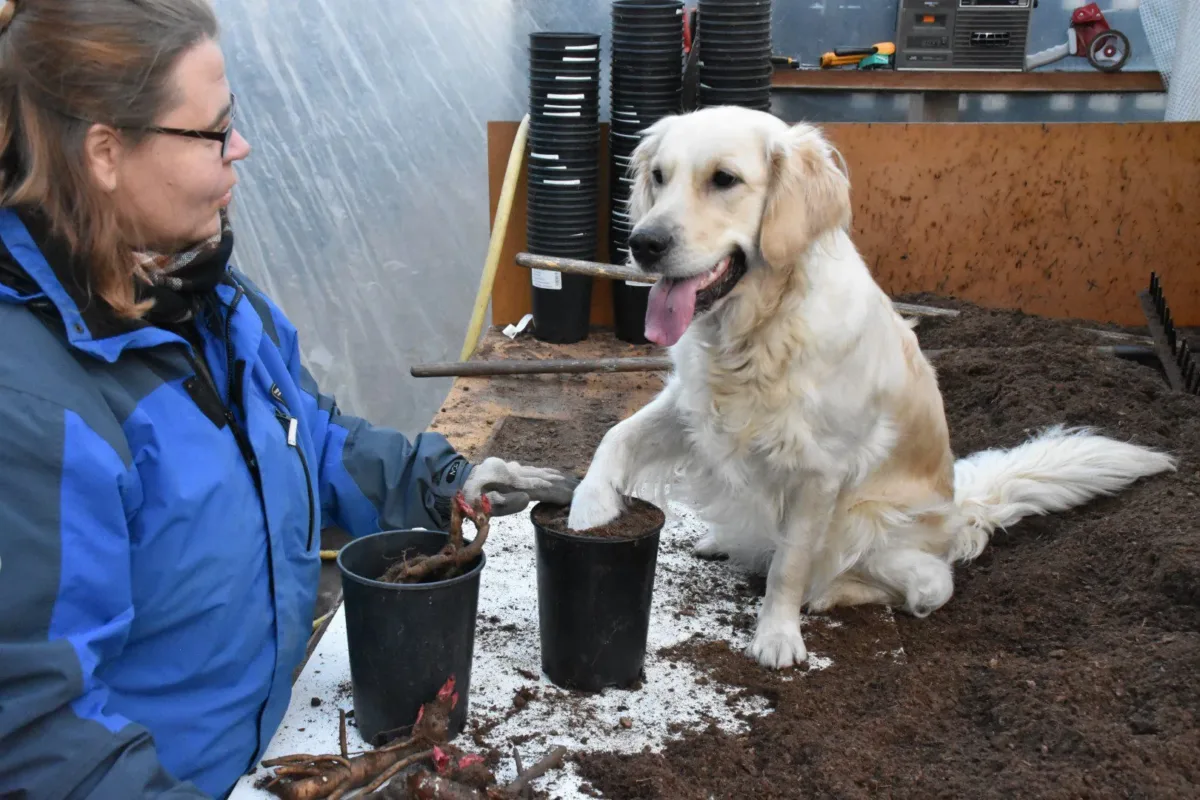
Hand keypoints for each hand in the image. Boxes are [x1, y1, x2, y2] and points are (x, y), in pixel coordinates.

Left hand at [462, 457, 578, 515]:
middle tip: (584, 489)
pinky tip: (556, 475)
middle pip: (546, 478)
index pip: (541, 488)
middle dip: (566, 484)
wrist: (455, 480)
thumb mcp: (482, 505)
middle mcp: (515, 472)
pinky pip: (535, 470)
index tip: (575, 497)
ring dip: (560, 477)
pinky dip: (549, 473)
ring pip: (542, 472)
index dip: (559, 493)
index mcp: (510, 481)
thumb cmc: (469, 499)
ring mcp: (514, 469)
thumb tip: (527, 498)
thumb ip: (505, 503)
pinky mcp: (511, 468)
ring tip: (576, 482)